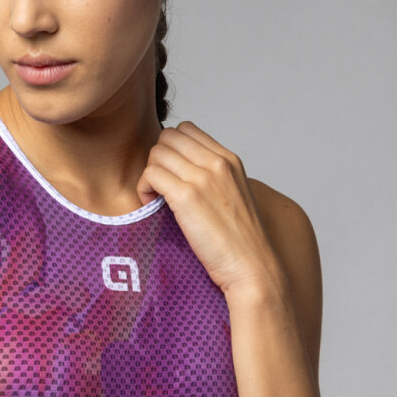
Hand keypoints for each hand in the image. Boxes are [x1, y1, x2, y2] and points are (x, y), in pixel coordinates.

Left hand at [135, 120, 283, 297]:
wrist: (251, 267)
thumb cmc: (239, 241)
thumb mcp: (232, 195)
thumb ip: (212, 177)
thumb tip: (181, 171)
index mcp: (230, 159)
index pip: (187, 129)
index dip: (172, 149)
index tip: (172, 173)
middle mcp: (218, 162)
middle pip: (168, 137)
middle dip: (158, 159)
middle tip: (160, 185)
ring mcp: (203, 177)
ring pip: (157, 153)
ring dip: (149, 174)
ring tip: (156, 197)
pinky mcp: (187, 196)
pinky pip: (151, 174)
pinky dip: (144, 188)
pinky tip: (152, 204)